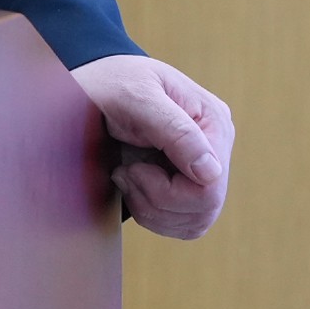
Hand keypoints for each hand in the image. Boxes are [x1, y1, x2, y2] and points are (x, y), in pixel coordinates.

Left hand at [68, 53, 231, 239]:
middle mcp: (216, 148)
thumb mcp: (137, 97)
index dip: (169, 191)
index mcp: (214, 122)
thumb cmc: (112, 84)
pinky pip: (183, 224)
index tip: (133, 168)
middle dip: (157, 200)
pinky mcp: (188, 186)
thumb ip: (175, 131)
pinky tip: (134, 187)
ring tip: (126, 175)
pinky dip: (154, 215)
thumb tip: (211, 172)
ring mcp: (204, 169)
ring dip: (152, 209)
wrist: (93, 88)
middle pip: (205, 208)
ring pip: (195, 222)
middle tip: (125, 173)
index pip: (210, 185)